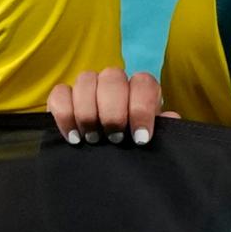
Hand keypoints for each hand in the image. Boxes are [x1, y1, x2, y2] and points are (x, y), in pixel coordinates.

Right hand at [48, 70, 162, 144]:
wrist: (108, 154)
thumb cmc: (132, 143)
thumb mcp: (149, 138)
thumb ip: (163, 129)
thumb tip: (171, 118)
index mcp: (140, 89)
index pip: (143, 82)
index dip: (141, 109)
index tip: (140, 138)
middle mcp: (114, 81)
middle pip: (112, 77)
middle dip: (113, 111)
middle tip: (114, 138)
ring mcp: (88, 85)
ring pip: (85, 80)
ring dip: (88, 112)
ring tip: (93, 139)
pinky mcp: (63, 96)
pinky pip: (59, 93)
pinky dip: (64, 115)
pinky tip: (73, 137)